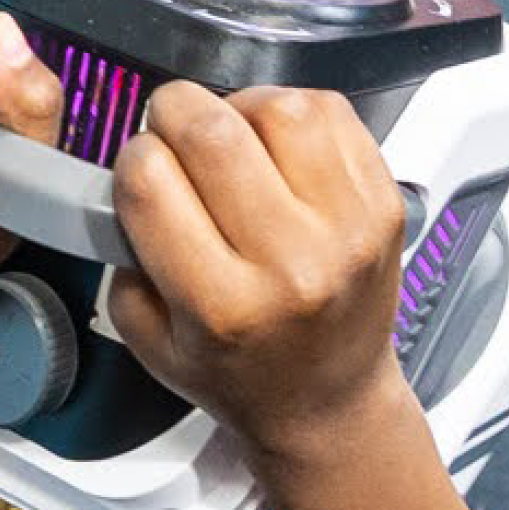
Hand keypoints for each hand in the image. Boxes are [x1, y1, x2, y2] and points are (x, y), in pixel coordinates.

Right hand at [106, 85, 409, 474]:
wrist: (330, 403)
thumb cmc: (241, 373)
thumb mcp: (152, 341)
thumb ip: (125, 257)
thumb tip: (130, 171)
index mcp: (223, 307)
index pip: (151, 184)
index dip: (133, 158)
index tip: (139, 164)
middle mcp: (290, 263)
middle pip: (214, 133)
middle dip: (175, 111)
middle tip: (172, 127)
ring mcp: (347, 227)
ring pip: (279, 108)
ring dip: (241, 107)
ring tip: (232, 134)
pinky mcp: (383, 200)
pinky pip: (333, 112)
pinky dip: (295, 111)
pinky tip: (278, 141)